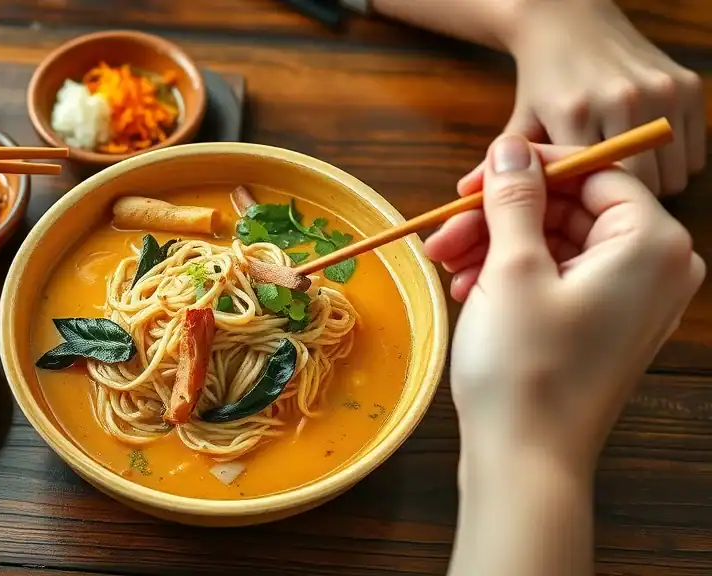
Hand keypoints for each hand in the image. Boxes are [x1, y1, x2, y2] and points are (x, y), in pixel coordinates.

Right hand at [424, 134, 703, 471]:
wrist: (526, 459)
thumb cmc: (526, 368)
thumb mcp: (512, 269)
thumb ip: (514, 198)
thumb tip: (511, 148)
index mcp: (651, 243)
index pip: (594, 170)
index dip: (528, 167)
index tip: (474, 176)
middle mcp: (655, 267)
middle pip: (570, 208)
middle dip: (500, 215)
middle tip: (445, 229)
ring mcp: (632, 299)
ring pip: (556, 243)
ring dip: (495, 245)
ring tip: (444, 262)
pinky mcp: (604, 324)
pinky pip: (558, 277)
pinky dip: (511, 275)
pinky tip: (466, 286)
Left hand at [503, 0, 704, 195]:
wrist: (570, 23)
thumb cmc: (542, 82)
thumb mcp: (518, 123)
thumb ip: (494, 166)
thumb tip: (462, 199)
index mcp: (576, 112)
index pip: (595, 187)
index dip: (592, 209)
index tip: (585, 214)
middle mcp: (626, 99)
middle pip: (642, 187)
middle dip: (625, 201)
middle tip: (607, 201)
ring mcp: (663, 91)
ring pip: (674, 174)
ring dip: (653, 185)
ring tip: (624, 178)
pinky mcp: (690, 86)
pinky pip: (694, 153)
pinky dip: (675, 164)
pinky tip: (645, 158)